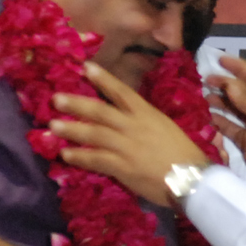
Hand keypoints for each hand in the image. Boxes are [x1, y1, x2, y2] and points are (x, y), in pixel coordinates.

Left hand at [48, 64, 207, 205]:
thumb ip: (144, 122)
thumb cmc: (183, 154)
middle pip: (100, 111)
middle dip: (77, 103)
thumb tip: (126, 119)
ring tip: (52, 125)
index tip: (84, 67)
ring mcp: (127, 146)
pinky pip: (96, 159)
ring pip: (94, 134)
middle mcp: (133, 126)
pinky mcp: (123, 167)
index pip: (121, 91)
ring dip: (72, 129)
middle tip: (56, 98)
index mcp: (146, 113)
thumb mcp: (165, 128)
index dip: (102, 78)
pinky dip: (80, 156)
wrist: (193, 178)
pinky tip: (66, 154)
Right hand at [206, 57, 245, 207]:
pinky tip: (206, 117)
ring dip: (219, 102)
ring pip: (232, 109)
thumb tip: (229, 83)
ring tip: (201, 98)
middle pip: (240, 92)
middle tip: (204, 81)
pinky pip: (228, 128)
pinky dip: (217, 122)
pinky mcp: (245, 143)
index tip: (219, 59)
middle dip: (224, 85)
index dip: (238, 67)